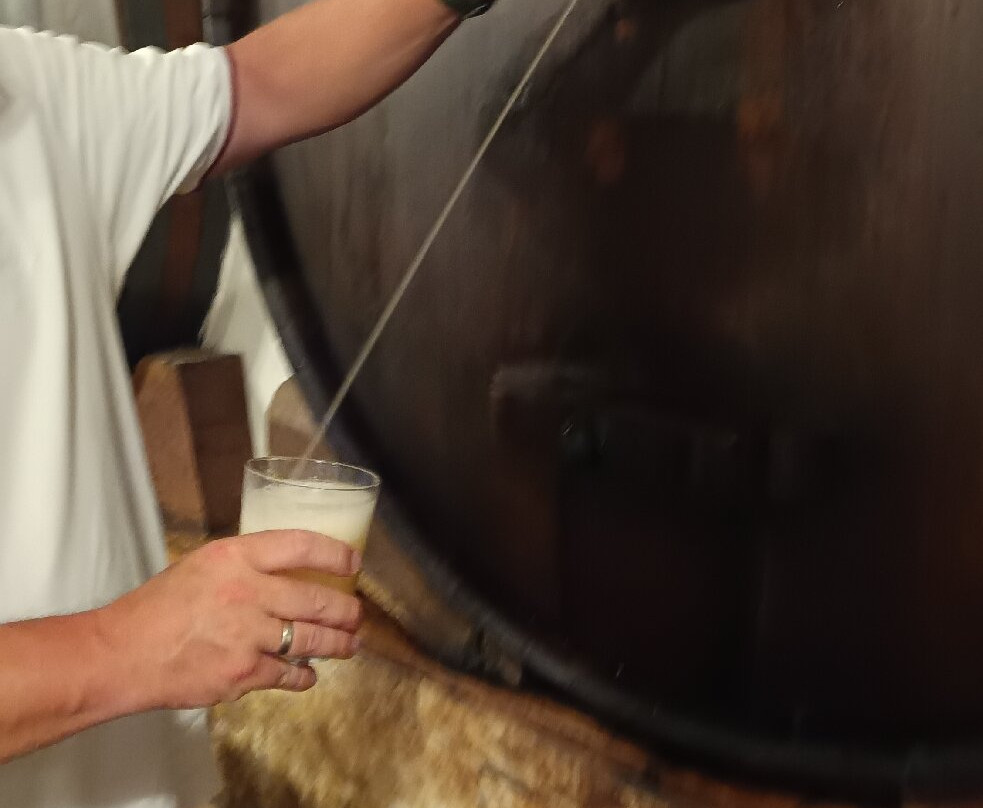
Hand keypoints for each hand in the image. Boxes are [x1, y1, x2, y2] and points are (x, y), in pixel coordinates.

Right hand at [95, 531, 362, 709]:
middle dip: (347, 610)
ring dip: (338, 643)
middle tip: (356, 614)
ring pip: (313, 640)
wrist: (122, 654)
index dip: (336, 553)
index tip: (353, 561)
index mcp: (235, 557)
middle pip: (318, 599)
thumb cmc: (156, 608)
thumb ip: (245, 566)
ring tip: (350, 643)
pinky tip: (309, 674)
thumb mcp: (203, 565)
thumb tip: (286, 571)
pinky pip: (289, 674)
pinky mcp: (244, 673)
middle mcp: (247, 592)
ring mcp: (248, 635)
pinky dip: (304, 676)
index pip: (302, 545)